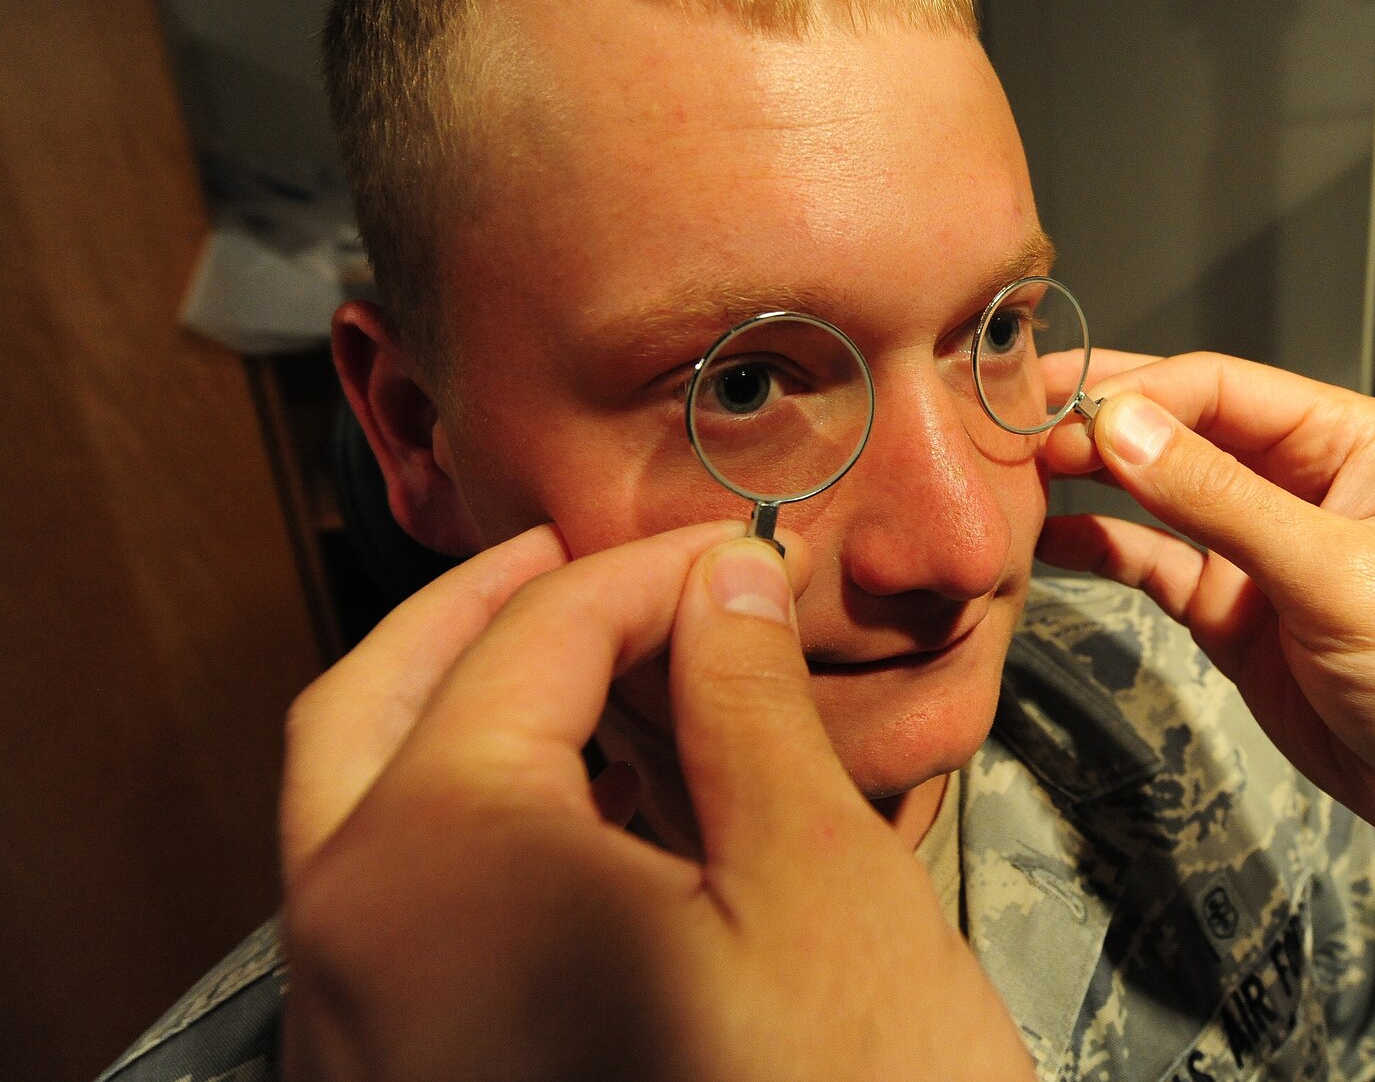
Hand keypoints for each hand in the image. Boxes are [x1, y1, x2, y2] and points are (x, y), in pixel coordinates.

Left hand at [279, 523, 1032, 1081]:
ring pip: (366, 825)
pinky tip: (595, 834)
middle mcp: (349, 955)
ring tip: (606, 682)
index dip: (632, 577)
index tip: (728, 555)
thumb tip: (718, 584)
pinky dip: (471, 836)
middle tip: (587, 566)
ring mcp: (362, 1051)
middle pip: (371, 712)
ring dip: (468, 719)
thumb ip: (743, 706)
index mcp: (432, 866)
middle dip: (479, 616)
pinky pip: (400, 930)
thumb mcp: (813, 883)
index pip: (517, 649)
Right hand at [1036, 350, 1374, 877]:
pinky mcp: (1246, 625)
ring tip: (1006, 475)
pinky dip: (1106, 553)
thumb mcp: (1344, 575)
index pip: (1215, 388)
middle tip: (1001, 422)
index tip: (1048, 405)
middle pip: (1178, 433)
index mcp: (1348, 443)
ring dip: (1088, 485)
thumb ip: (1225, 502)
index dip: (1127, 391)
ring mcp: (1269, 558)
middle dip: (1092, 423)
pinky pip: (1162, 571)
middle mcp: (1302, 487)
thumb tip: (1122, 426)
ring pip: (1159, 500)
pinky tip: (1050, 541)